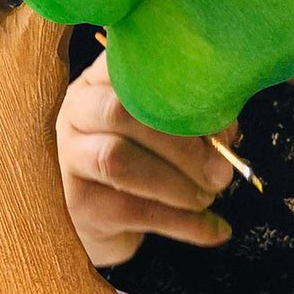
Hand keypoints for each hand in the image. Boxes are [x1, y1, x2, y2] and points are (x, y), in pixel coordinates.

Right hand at [56, 48, 234, 266]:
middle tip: (219, 170)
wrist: (111, 216)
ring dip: (175, 183)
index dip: (173, 84)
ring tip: (208, 196)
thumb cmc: (147, 156)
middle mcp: (76, 111)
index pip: (126, 65)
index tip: (213, 107)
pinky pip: (131, 210)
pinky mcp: (80, 203)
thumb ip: (197, 119)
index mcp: (100, 80)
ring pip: (117, 160)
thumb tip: (223, 134)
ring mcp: (71, 157)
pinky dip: (183, 222)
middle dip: (179, 143)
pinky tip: (213, 229)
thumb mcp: (172, 128)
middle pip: (118, 111)